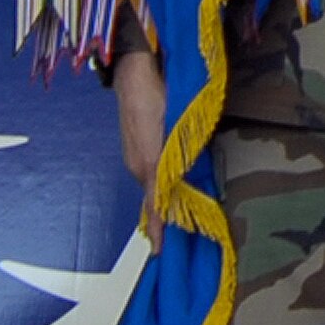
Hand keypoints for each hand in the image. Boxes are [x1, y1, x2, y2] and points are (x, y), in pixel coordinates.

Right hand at [112, 50, 164, 251]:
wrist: (133, 74)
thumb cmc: (158, 94)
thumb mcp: (174, 123)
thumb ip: (183, 151)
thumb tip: (191, 174)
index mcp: (149, 162)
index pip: (155, 203)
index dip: (158, 227)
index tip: (159, 250)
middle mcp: (139, 165)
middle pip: (153, 198)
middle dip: (163, 218)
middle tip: (174, 238)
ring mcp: (134, 157)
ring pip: (151, 186)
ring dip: (161, 201)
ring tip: (174, 219)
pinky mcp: (135, 149)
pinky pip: (147, 175)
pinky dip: (156, 186)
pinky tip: (166, 188)